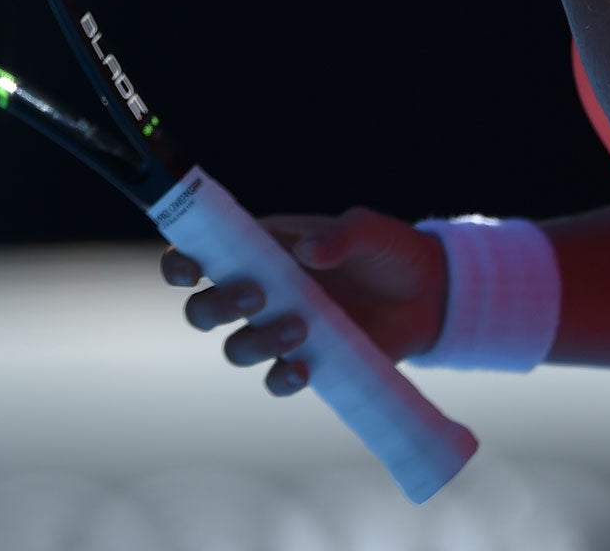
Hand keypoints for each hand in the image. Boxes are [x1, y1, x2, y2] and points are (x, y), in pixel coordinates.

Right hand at [161, 208, 447, 395]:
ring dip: (255, 341)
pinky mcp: (308, 361)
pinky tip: (304, 368)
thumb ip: (341, 236)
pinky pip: (275, 379)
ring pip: (235, 347)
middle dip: (214, 306)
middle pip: (204, 309)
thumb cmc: (388, 249)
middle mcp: (261, 290)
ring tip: (300, 327)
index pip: (201, 253)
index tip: (188, 271)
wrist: (429, 293)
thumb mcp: (369, 231)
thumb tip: (309, 252)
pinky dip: (282, 378)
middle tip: (257, 294)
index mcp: (261, 248)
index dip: (180, 264)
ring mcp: (281, 328)